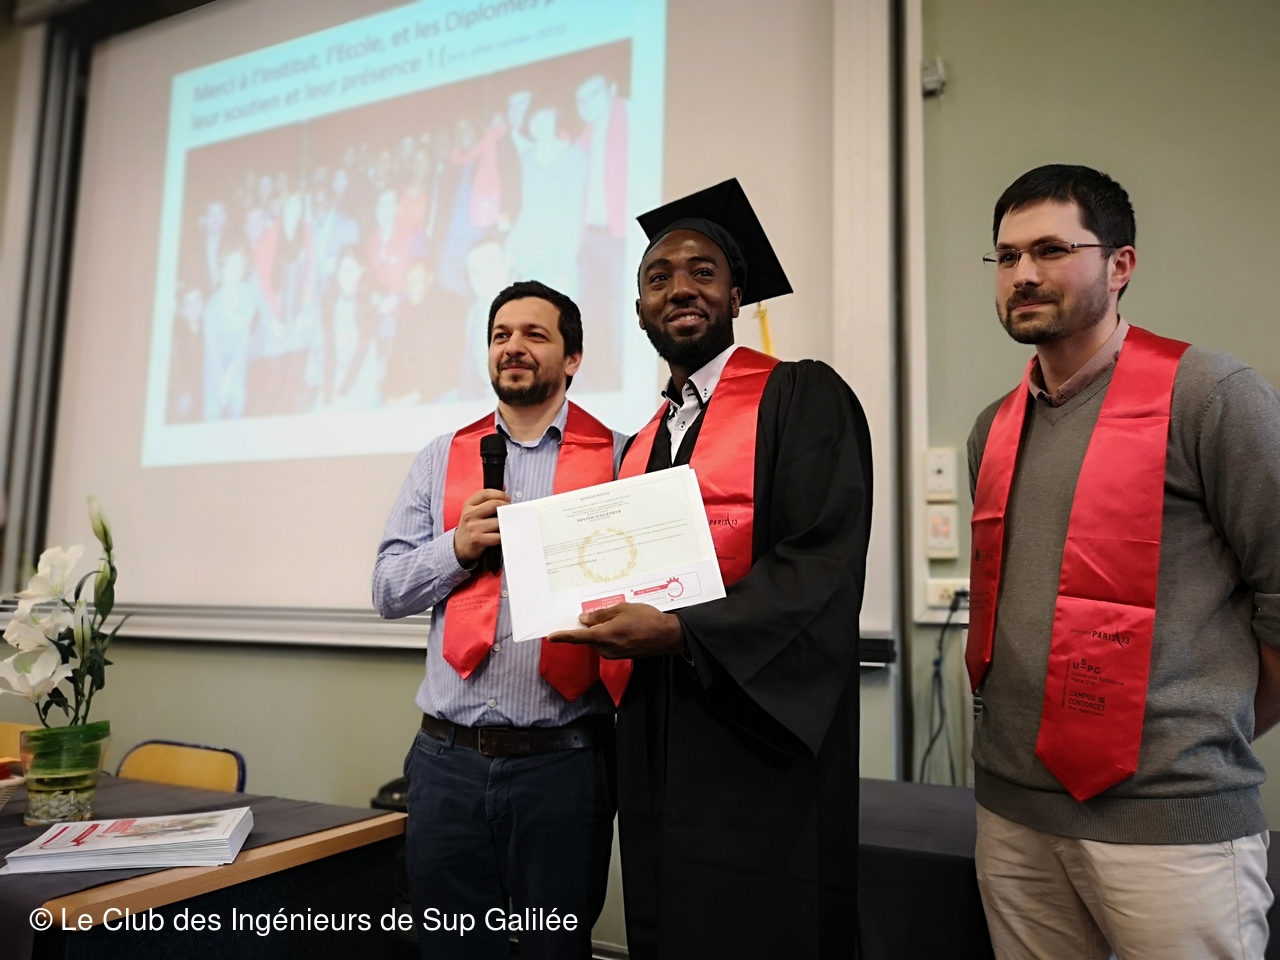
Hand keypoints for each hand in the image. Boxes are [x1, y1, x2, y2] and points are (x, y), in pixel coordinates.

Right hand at [452, 488, 509, 565]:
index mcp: (468, 505)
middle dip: (505, 506)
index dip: (499, 494)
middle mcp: (470, 515)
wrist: (459, 545)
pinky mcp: (478, 539)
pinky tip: (503, 534)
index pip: (485, 493)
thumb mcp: (472, 511)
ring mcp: (474, 527)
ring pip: (498, 521)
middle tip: (509, 510)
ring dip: (506, 522)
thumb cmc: (470, 526)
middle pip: (493, 505)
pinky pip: (498, 536)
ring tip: (507, 523)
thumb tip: (503, 488)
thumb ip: (486, 500)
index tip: (507, 498)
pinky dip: (503, 535)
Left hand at [547, 603, 685, 659]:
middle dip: (586, 629)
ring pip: (597, 643)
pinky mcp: (622, 656)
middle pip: (588, 639)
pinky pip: (607, 646)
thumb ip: (600, 615)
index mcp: (604, 635)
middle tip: (591, 615)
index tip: (551, 636)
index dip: (562, 636)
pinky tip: (619, 627)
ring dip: (598, 632)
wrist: (667, 636)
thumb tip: (584, 620)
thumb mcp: (622, 609)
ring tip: (613, 618)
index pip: (577, 637)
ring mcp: (614, 654)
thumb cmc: (647, 619)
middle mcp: (606, 648)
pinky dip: (607, 637)